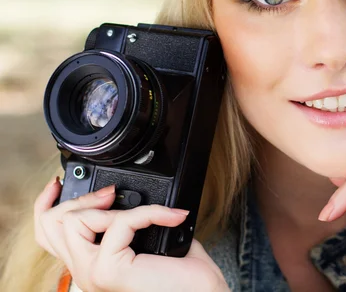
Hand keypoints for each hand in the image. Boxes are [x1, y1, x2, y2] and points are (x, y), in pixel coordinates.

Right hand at [34, 179, 227, 291]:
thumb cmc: (185, 276)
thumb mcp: (151, 239)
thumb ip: (130, 222)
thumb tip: (130, 195)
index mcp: (91, 264)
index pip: (49, 234)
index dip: (47, 204)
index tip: (60, 183)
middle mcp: (85, 272)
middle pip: (53, 223)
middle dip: (82, 197)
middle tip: (111, 194)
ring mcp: (92, 274)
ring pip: (75, 220)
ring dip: (112, 206)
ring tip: (143, 212)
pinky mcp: (108, 270)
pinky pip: (120, 222)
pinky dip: (150, 212)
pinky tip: (171, 217)